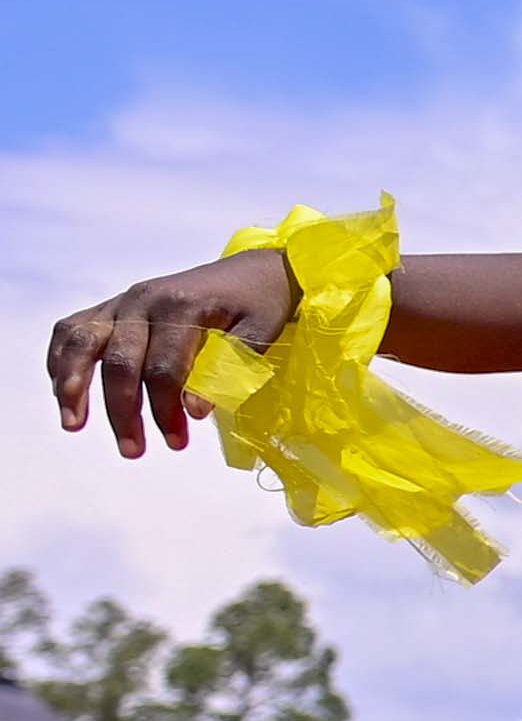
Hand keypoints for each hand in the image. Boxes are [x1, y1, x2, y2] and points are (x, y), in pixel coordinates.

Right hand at [47, 251, 297, 458]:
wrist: (254, 269)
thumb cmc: (260, 305)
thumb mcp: (262, 331)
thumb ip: (233, 367)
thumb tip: (196, 410)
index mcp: (183, 307)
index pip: (165, 366)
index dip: (168, 406)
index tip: (178, 440)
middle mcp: (144, 301)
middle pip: (120, 361)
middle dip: (123, 411)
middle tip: (133, 451)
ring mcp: (123, 302)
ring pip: (83, 343)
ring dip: (72, 386)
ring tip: (73, 426)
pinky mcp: (111, 306)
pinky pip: (73, 329)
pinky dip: (61, 359)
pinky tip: (62, 393)